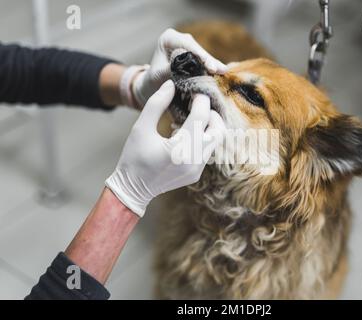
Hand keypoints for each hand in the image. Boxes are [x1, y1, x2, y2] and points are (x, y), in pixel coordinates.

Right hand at [106, 80, 225, 216]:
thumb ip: (156, 103)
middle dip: (211, 113)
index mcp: (178, 149)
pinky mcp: (197, 174)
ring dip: (209, 126)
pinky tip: (186, 134)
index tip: (195, 93)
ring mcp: (197, 169)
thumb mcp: (141, 127)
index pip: (201, 117)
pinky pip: (208, 151)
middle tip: (198, 105)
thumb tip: (171, 84)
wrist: (133, 189)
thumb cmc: (133, 157)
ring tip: (192, 118)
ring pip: (216, 141)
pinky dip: (203, 138)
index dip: (201, 101)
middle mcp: (193, 161)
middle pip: (218, 130)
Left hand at [120, 28, 226, 108]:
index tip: (210, 68)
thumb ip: (172, 70)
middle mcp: (179, 38)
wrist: (150, 86)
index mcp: (168, 38)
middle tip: (222, 70)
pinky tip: (221, 73)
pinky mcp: (193, 55)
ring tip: (224, 72)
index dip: (201, 57)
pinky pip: (203, 61)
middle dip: (210, 60)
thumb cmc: (152, 81)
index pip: (187, 46)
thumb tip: (190, 69)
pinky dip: (211, 68)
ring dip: (213, 65)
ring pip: (202, 55)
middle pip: (198, 50)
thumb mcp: (159, 75)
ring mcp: (187, 46)